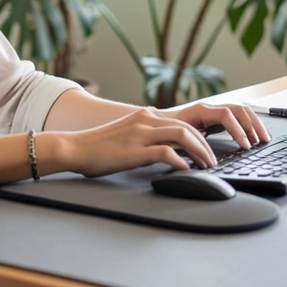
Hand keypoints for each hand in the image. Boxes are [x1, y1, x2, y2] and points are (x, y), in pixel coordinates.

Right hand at [47, 107, 217, 177]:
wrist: (74, 147)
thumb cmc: (97, 147)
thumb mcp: (127, 136)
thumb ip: (146, 139)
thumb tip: (167, 153)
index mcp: (145, 115)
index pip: (182, 122)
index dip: (199, 137)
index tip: (207, 151)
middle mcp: (146, 119)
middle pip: (187, 128)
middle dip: (205, 145)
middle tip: (213, 161)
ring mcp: (140, 133)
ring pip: (182, 136)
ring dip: (199, 152)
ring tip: (206, 166)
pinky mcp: (135, 149)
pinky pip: (166, 153)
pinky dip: (181, 162)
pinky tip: (186, 171)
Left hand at [157, 101, 267, 150]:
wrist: (153, 123)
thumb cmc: (162, 131)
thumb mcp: (174, 138)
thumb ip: (188, 143)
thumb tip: (202, 155)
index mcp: (200, 110)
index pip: (226, 114)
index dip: (238, 130)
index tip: (245, 146)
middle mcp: (209, 107)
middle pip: (239, 110)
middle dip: (253, 126)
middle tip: (261, 142)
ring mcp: (213, 111)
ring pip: (241, 111)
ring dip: (254, 124)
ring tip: (262, 139)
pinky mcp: (215, 117)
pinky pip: (237, 116)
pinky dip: (248, 125)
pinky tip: (253, 136)